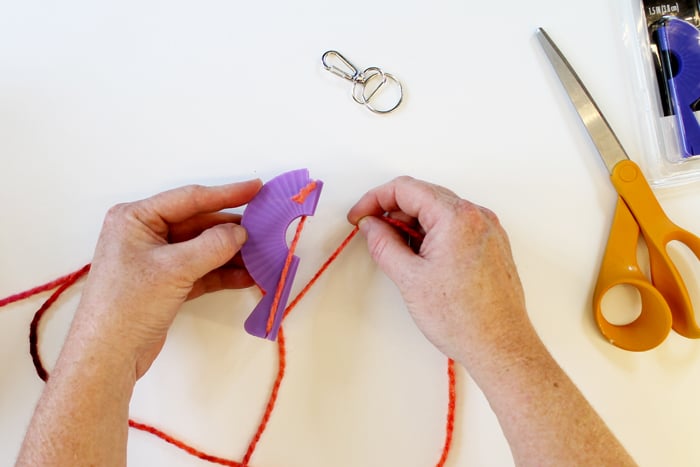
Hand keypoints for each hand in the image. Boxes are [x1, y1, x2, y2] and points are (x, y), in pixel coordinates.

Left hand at [71, 180, 261, 378]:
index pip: (189, 199)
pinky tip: (248, 276)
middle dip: (231, 230)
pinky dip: (224, 273)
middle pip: (199, 224)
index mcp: (136, 218)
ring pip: (204, 249)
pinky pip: (202, 271)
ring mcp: (157, 260)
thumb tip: (241, 232)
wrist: (108, 356)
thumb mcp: (173, 269)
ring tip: (262, 256)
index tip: (256, 188)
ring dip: (232, 254)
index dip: (226, 194)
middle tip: (266, 229)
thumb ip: (211, 246)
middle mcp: (146, 234)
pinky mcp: (167, 284)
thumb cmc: (128, 304)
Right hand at [347, 176, 528, 372]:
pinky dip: (433, 234)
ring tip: (398, 253)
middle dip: (392, 211)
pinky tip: (421, 258)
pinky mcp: (491, 245)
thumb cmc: (463, 319)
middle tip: (372, 232)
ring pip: (439, 211)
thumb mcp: (409, 278)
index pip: (406, 188)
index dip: (374, 199)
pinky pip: (455, 226)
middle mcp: (477, 216)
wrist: (500, 347)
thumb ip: (383, 244)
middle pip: (423, 195)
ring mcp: (488, 230)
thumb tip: (371, 225)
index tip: (360, 216)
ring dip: (413, 224)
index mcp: (457, 217)